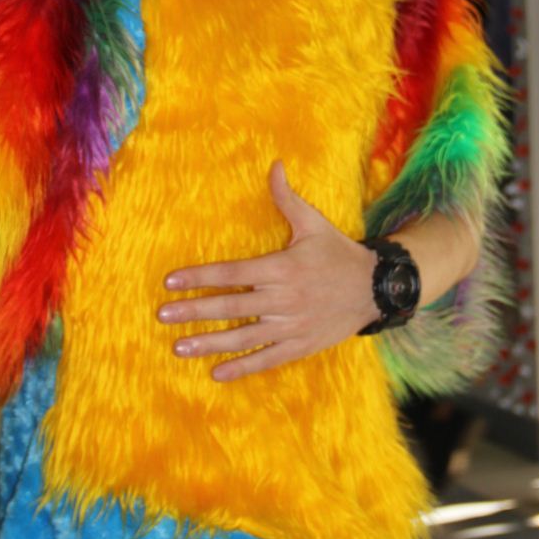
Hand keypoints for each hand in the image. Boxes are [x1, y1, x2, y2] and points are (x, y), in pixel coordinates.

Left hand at [158, 161, 376, 380]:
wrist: (376, 288)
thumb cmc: (338, 253)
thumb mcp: (314, 223)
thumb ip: (287, 198)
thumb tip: (274, 165)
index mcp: (281, 267)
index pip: (232, 273)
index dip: (199, 277)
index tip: (171, 281)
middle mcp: (283, 299)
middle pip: (231, 307)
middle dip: (193, 311)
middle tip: (162, 315)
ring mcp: (291, 326)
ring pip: (243, 337)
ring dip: (209, 343)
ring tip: (179, 347)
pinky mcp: (300, 345)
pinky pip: (267, 359)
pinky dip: (242, 367)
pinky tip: (216, 373)